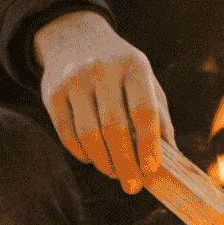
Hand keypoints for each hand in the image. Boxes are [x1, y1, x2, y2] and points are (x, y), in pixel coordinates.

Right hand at [34, 10, 174, 192]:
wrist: (75, 38)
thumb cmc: (120, 71)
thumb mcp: (145, 82)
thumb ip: (159, 116)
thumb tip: (171, 159)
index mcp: (133, 65)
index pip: (143, 111)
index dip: (148, 144)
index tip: (150, 169)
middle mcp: (102, 69)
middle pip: (114, 128)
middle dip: (125, 163)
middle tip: (132, 186)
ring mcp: (74, 80)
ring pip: (89, 135)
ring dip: (104, 162)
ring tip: (114, 172)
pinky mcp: (52, 93)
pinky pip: (67, 135)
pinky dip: (82, 154)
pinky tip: (93, 158)